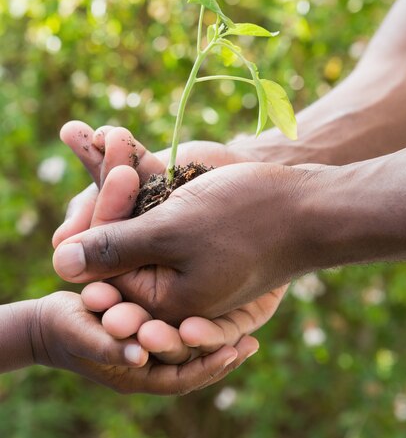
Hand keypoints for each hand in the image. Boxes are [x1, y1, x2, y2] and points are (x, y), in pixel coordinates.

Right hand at [32, 291, 255, 394]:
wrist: (50, 322)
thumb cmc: (63, 327)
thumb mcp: (81, 333)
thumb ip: (106, 345)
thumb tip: (139, 355)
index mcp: (134, 374)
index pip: (180, 379)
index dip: (208, 367)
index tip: (235, 351)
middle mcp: (148, 366)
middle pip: (192, 367)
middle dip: (221, 356)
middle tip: (251, 342)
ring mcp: (149, 350)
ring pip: (190, 352)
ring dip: (216, 341)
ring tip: (247, 329)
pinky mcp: (149, 330)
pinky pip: (181, 333)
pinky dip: (201, 325)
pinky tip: (220, 308)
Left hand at [54, 156, 308, 323]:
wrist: (315, 207)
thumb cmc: (250, 220)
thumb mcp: (174, 232)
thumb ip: (115, 249)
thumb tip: (59, 262)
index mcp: (162, 302)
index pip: (104, 268)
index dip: (96, 219)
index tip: (111, 175)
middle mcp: (171, 287)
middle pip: (118, 242)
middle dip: (109, 193)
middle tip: (97, 138)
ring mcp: (185, 260)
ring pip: (136, 220)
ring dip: (123, 178)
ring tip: (109, 134)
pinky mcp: (197, 237)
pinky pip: (158, 207)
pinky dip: (145, 178)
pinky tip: (128, 143)